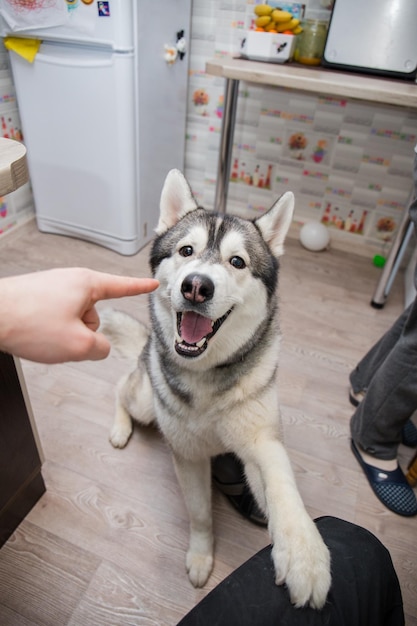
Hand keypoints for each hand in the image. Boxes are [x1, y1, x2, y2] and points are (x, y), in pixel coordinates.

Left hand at [0, 268, 158, 362]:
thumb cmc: (28, 323)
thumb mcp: (77, 344)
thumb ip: (100, 348)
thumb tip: (98, 346)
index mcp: (86, 284)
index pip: (122, 286)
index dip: (140, 287)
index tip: (153, 282)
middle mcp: (70, 281)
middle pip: (94, 314)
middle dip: (84, 332)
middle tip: (62, 337)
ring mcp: (52, 287)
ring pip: (74, 320)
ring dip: (65, 333)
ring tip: (43, 334)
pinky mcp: (38, 297)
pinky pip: (56, 319)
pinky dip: (50, 330)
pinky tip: (35, 333)